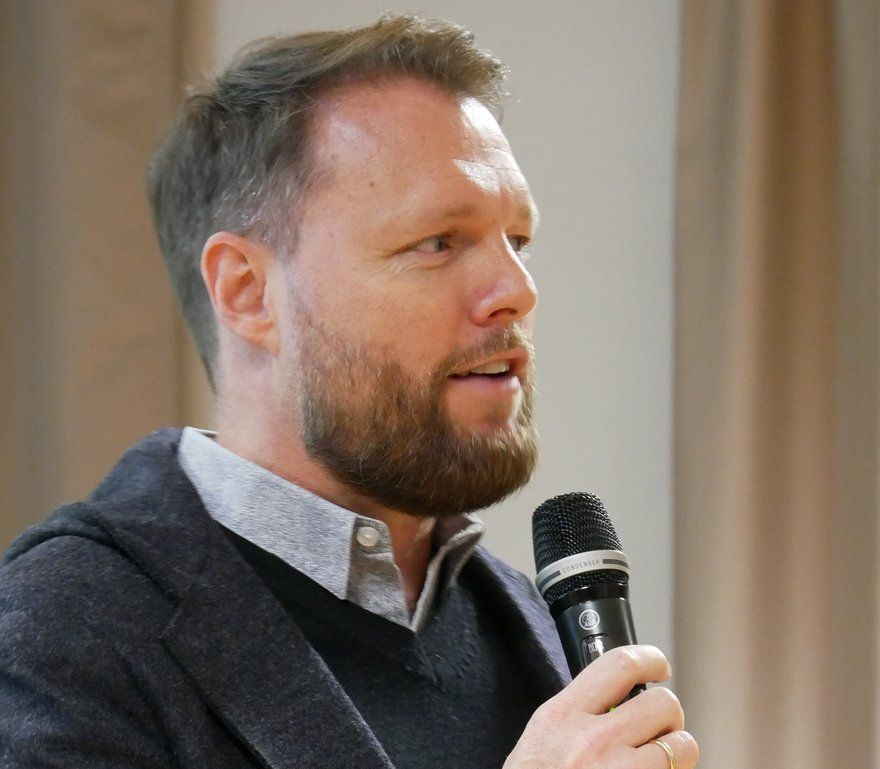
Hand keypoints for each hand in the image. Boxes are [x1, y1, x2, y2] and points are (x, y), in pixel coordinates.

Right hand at [504, 645, 698, 768]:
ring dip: (677, 750)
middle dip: (667, 714)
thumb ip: (576, 713)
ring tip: (658, 759)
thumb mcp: (542, 738)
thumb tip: (615, 695)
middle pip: (662, 703)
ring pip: (682, 744)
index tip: (657, 666)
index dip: (649, 659)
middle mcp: (593, 742)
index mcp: (563, 716)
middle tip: (657, 725)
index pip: (619, 665)